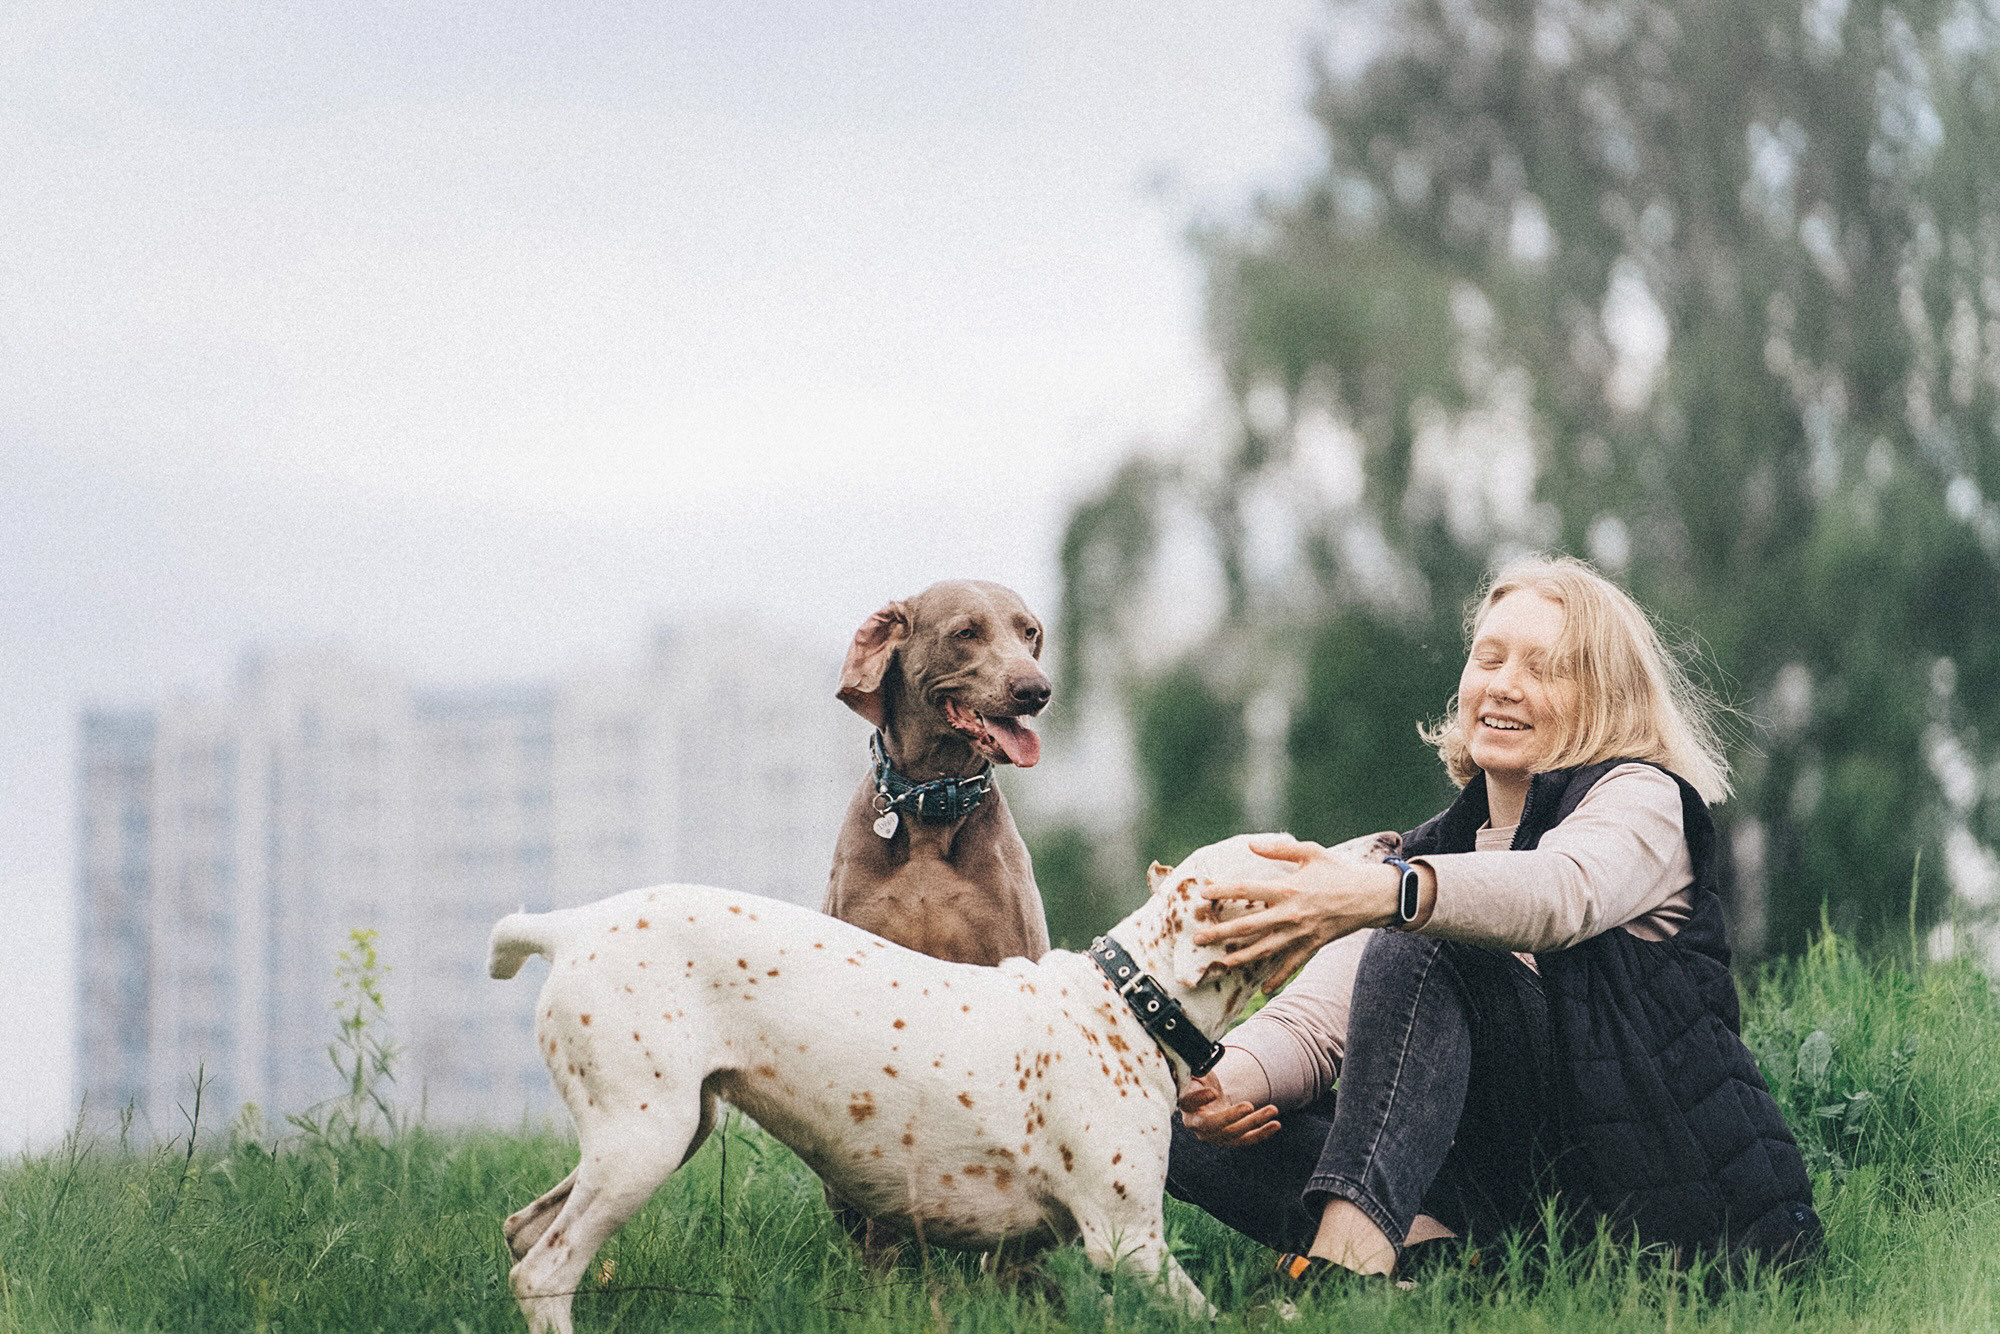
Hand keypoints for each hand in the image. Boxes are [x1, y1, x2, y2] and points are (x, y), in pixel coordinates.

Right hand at [1177, 1071, 1281, 1145]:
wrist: (1209, 1097)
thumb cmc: (1202, 1082)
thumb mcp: (1196, 1072)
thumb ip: (1196, 1066)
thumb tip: (1198, 1052)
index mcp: (1186, 1104)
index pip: (1188, 1103)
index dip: (1199, 1099)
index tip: (1214, 1092)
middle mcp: (1197, 1124)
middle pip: (1213, 1125)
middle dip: (1231, 1117)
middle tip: (1248, 1105)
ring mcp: (1214, 1135)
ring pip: (1234, 1133)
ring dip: (1255, 1122)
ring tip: (1273, 1109)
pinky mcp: (1230, 1140)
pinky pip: (1247, 1139)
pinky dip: (1262, 1133)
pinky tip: (1276, 1124)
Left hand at [1192, 835, 1405, 980]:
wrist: (1371, 896)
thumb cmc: (1338, 871)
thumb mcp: (1310, 853)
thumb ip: (1278, 850)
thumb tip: (1250, 845)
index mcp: (1288, 888)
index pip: (1247, 890)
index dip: (1223, 891)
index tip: (1202, 893)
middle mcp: (1291, 913)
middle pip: (1249, 925)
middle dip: (1221, 932)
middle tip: (1199, 938)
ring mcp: (1301, 932)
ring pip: (1266, 949)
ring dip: (1242, 957)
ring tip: (1222, 963)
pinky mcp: (1313, 945)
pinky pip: (1292, 964)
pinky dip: (1278, 977)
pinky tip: (1264, 989)